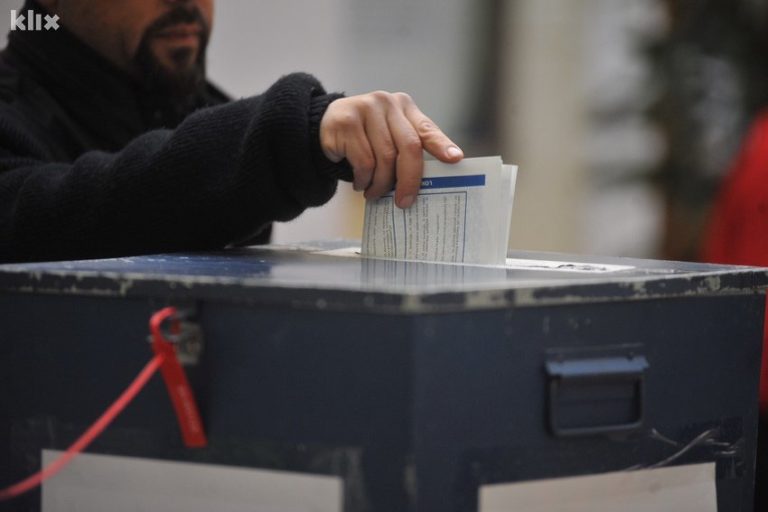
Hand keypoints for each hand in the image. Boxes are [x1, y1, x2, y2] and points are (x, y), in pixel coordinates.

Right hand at [319, 91, 463, 207]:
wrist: (321, 126)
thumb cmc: (363, 138)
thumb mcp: (387, 136)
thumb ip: (405, 149)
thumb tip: (423, 184)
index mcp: (404, 107)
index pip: (427, 128)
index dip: (441, 145)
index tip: (455, 159)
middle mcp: (387, 103)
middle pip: (408, 147)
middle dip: (409, 179)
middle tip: (405, 202)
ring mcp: (366, 109)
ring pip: (385, 158)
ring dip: (381, 184)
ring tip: (374, 193)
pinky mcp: (346, 122)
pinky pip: (363, 162)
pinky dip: (364, 180)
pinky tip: (360, 184)